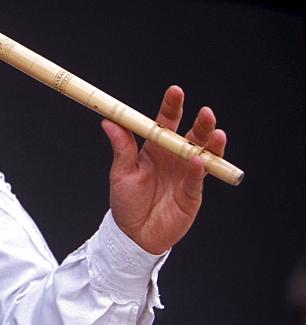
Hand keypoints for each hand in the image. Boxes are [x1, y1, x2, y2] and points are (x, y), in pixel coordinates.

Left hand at [103, 85, 226, 254]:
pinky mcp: (192, 194)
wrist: (133, 233)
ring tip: (215, 133)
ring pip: (203, 154)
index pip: (166, 122)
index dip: (172, 106)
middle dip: (201, 123)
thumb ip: (121, 147)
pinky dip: (199, 170)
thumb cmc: (126, 202)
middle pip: (191, 135)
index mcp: (155, 148)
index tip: (175, 91)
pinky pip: (198, 179)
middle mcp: (173, 158)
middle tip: (206, 112)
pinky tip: (199, 160)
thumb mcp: (121, 172)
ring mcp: (186, 175)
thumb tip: (110, 121)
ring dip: (211, 144)